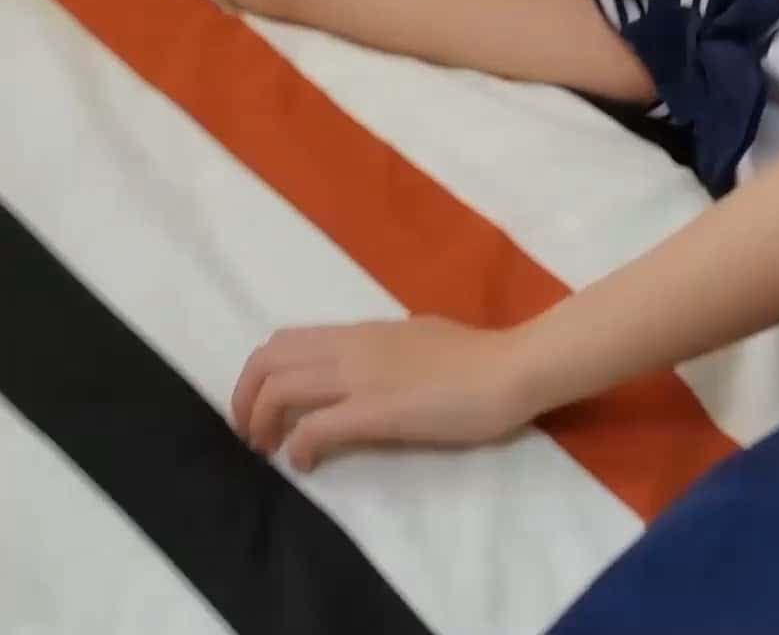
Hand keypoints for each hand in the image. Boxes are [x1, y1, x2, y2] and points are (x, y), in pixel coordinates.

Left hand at [231, 315, 535, 471]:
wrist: (513, 368)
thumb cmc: (479, 356)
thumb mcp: (419, 339)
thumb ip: (386, 351)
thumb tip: (370, 368)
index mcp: (363, 332)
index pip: (287, 340)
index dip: (260, 374)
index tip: (264, 406)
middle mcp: (353, 348)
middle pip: (268, 361)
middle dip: (246, 399)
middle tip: (254, 434)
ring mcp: (362, 378)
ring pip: (280, 390)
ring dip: (263, 423)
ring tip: (269, 451)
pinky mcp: (377, 412)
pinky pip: (315, 426)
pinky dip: (298, 447)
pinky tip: (306, 464)